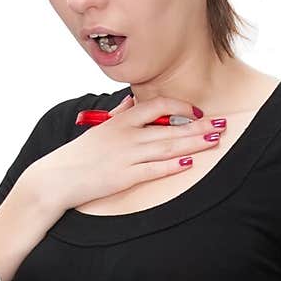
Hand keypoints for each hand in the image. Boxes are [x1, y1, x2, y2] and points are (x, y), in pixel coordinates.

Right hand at [28, 92, 223, 216]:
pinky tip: (189, 163)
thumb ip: (119, 114)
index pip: (157, 105)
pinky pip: (154, 169)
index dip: (181, 106)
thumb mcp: (100, 127)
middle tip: (222, 124)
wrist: (58, 177)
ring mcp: (126, 156)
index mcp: (121, 120)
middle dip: (199, 126)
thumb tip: (132, 102)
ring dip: (194, 143)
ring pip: (168, 147)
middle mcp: (127, 135)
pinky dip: (173, 166)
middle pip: (170, 127)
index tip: (197, 112)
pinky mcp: (124, 177)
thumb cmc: (80, 154)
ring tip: (214, 140)